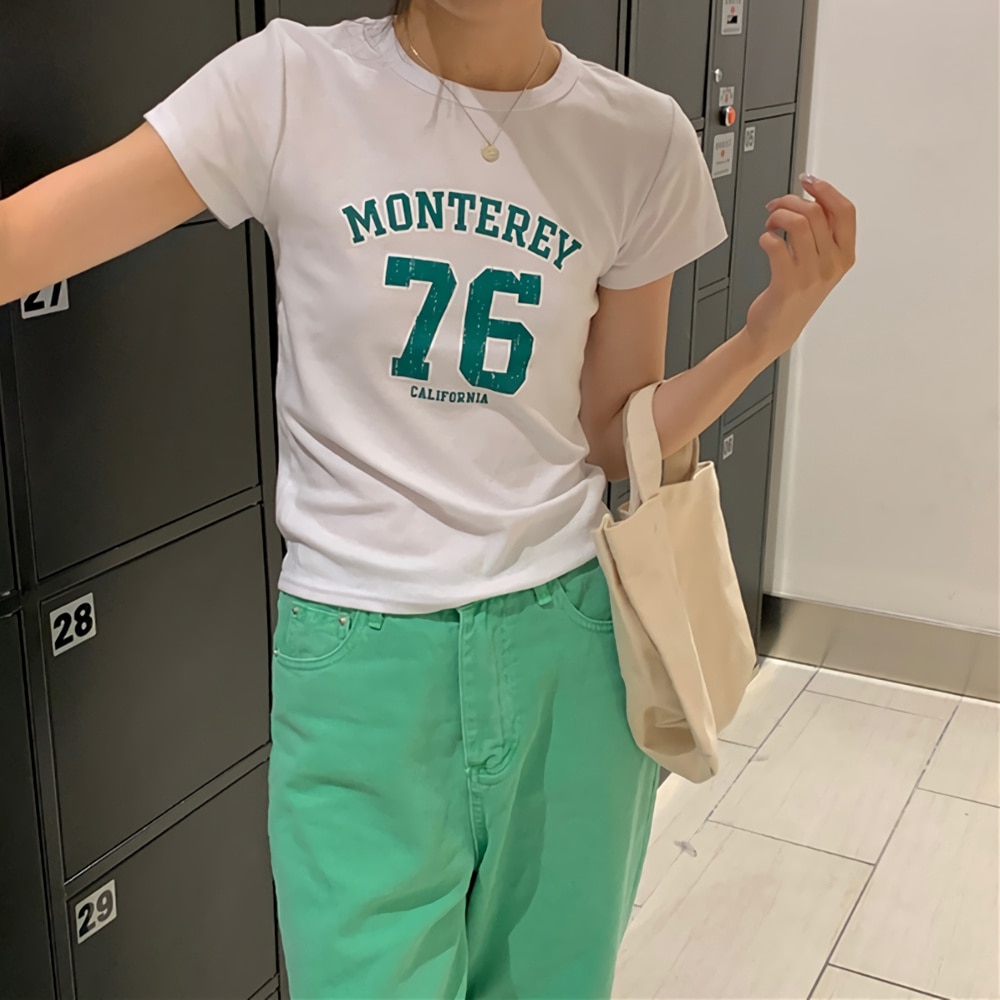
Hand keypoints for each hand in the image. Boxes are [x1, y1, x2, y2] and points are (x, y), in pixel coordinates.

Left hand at [744, 175, 856, 362]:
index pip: (845, 211)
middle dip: (790, 201)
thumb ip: (823, 234)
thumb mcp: (821, 264)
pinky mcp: (787, 283)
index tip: (808, 181)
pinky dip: (765, 237)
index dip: (826, 190)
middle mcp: (831, 265)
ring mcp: (810, 275)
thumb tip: (811, 198)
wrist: (776, 330)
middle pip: (816, 212)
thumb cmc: (796, 295)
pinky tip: (765, 242)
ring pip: (797, 223)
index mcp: (845, 256)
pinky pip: (775, 245)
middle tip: (776, 207)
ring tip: (770, 224)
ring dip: (777, 215)